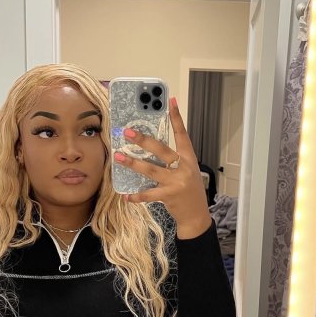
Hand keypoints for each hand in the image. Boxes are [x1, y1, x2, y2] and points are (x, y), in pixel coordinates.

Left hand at [113, 97, 211, 237]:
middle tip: (128, 132)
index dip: (176, 118)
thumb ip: (172, 159)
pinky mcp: (169, 196)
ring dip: (134, 163)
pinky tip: (126, 195)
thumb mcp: (186, 170)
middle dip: (144, 140)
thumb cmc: (189, 190)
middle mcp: (184, 167)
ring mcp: (177, 182)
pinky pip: (149, 194)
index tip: (171, 102)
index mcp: (188, 158)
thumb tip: (149, 146)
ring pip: (151, 170)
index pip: (182, 134)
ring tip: (119, 157)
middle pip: (162, 150)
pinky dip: (137, 196)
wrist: (196, 215)